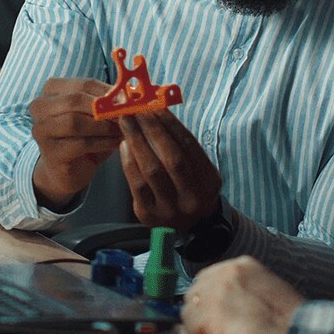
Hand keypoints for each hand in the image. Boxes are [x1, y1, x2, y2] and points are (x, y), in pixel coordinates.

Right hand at [29, 78, 120, 208]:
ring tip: (123, 130)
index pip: (84, 84)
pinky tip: (116, 144)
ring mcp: (41, 130)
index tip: (130, 99)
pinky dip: (102, 143)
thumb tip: (134, 92)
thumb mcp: (96, 114)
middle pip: (75, 100)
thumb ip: (110, 102)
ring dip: (104, 126)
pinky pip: (80, 144)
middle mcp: (39, 107)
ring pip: (75, 122)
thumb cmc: (85, 136)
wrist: (68, 171)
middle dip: (105, 108)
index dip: (109, 91)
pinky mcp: (50, 152)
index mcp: (51, 90)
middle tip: (127, 115)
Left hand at [117, 111, 221, 228]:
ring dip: (137, 142)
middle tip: (136, 110)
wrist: (188, 226)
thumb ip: (183, 146)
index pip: (190, 147)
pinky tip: (124, 145)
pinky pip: (136, 185)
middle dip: (153, 130)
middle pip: (172, 158)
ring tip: (126, 123)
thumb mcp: (198, 170)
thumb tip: (158, 112)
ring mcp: (170, 209)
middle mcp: (193, 198)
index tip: (156, 106)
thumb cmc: (190, 187)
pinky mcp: (148, 214)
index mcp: (209, 182)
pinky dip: (129, 162)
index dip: (171, 124)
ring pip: (152, 171)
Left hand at [182, 256, 303, 333]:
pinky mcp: (212, 314)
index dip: (207, 297)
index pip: (207, 277)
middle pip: (196, 291)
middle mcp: (226, 273)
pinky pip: (191, 324)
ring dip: (199, 323)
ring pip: (190, 308)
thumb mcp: (265, 286)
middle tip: (213, 326)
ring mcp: (217, 291)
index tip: (211, 311)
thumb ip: (240, 286)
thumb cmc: (288, 316)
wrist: (296, 330)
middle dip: (201, 309)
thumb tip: (220, 300)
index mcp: (241, 264)